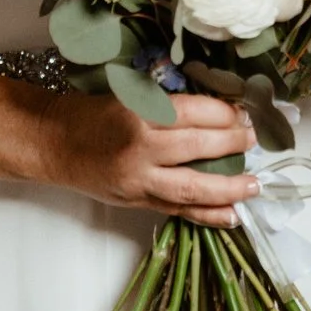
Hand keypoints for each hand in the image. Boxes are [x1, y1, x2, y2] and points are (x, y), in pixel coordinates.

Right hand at [40, 91, 258, 225]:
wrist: (53, 144)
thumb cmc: (91, 114)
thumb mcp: (129, 96)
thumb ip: (168, 105)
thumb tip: (219, 111)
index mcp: (138, 113)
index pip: (192, 112)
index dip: (224, 113)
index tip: (244, 111)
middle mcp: (139, 148)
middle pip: (197, 147)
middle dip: (234, 143)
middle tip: (256, 138)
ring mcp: (138, 180)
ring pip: (192, 186)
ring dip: (229, 187)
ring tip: (255, 184)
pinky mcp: (137, 202)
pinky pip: (179, 210)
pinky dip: (209, 214)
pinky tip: (234, 214)